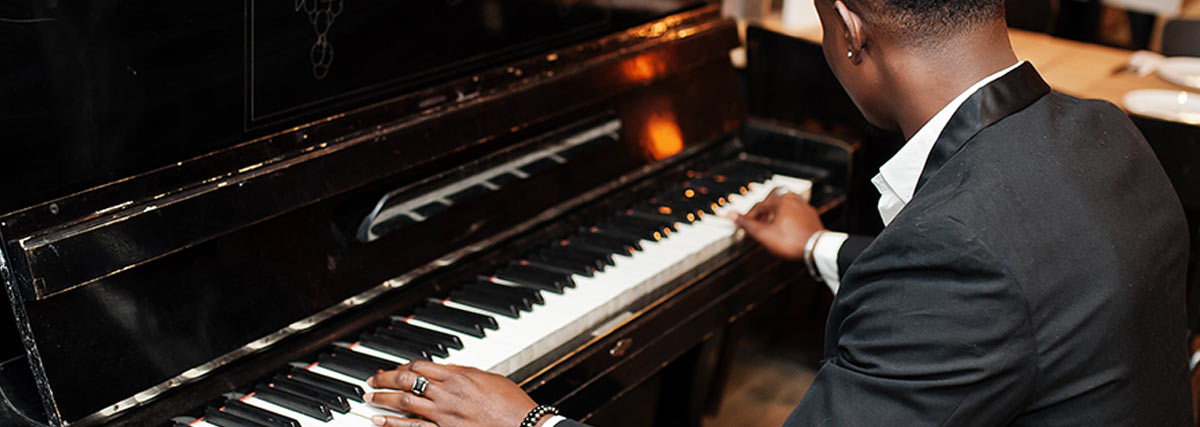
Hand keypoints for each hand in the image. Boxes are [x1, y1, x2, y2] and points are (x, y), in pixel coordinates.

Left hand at [365, 360, 540, 426]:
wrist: (525, 425)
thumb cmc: (512, 404)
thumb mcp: (489, 378)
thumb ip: (465, 374)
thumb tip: (447, 370)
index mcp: (459, 376)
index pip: (421, 365)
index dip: (404, 366)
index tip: (395, 368)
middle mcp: (448, 393)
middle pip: (408, 381)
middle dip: (385, 379)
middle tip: (371, 379)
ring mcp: (444, 415)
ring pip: (405, 403)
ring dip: (383, 398)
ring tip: (368, 397)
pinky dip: (393, 423)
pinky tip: (379, 420)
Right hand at [731, 188, 824, 259]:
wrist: (817, 249)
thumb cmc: (791, 241)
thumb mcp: (764, 235)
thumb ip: (747, 224)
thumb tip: (731, 214)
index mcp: (780, 201)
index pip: (758, 206)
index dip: (748, 216)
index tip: (742, 224)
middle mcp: (792, 199)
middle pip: (773, 196)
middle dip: (764, 206)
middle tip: (758, 216)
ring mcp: (803, 206)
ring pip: (786, 200)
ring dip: (776, 209)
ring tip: (771, 220)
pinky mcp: (810, 214)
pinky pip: (796, 208)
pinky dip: (787, 213)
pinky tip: (786, 224)